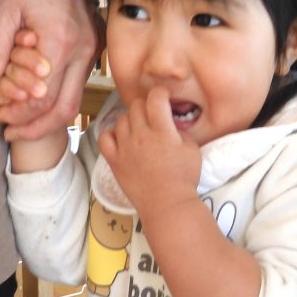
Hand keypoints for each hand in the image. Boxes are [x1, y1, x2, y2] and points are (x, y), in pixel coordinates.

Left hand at [0, 0, 103, 139]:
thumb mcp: (3, 13)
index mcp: (60, 42)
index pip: (42, 97)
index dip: (19, 114)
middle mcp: (82, 52)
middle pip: (64, 109)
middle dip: (36, 127)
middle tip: (10, 131)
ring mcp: (92, 52)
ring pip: (74, 102)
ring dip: (47, 117)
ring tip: (21, 122)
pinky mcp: (92, 49)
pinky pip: (77, 85)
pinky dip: (56, 99)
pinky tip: (36, 101)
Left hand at [97, 87, 200, 216]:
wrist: (167, 204)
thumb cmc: (184, 177)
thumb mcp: (192, 149)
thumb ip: (180, 131)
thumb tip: (170, 124)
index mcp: (162, 130)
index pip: (155, 98)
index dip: (160, 93)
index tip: (164, 98)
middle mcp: (140, 135)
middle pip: (136, 105)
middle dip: (145, 105)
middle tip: (152, 115)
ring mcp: (124, 147)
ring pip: (120, 119)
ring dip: (130, 120)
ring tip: (138, 129)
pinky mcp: (114, 160)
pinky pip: (104, 137)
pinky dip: (111, 134)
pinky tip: (121, 139)